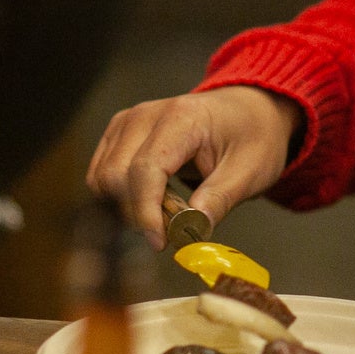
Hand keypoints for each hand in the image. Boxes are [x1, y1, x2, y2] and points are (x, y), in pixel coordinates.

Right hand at [86, 86, 302, 248]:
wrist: (248, 110)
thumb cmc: (253, 136)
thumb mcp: (251, 171)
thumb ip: (219, 200)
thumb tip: (190, 231)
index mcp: (182, 119)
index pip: (146, 169)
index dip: (146, 212)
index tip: (159, 243)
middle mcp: (146, 115)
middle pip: (115, 175)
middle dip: (137, 213)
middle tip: (170, 232)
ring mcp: (128, 122)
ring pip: (102, 178)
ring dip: (125, 207)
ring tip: (164, 215)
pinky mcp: (119, 133)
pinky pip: (101, 173)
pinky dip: (119, 197)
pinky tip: (150, 203)